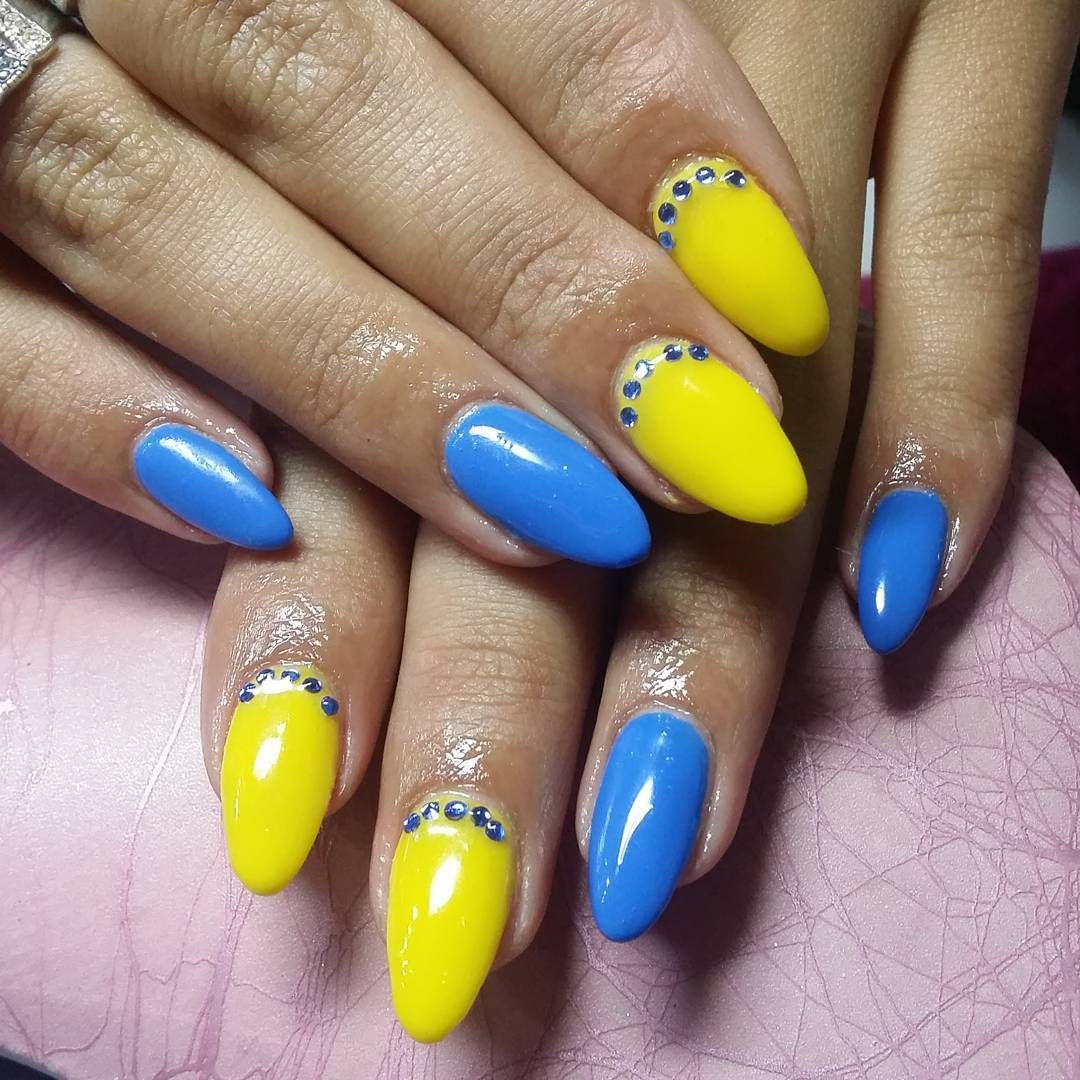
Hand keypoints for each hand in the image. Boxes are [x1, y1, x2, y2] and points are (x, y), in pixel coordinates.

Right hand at [0, 0, 830, 569]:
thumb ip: (498, 68)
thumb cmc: (305, 36)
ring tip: (560, 518)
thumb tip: (713, 230)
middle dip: (541, 288)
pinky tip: (247, 518)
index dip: (638, 117)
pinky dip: (89, 415)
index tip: (782, 287)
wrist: (43, 19)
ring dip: (375, 384)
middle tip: (717, 452)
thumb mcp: (398, 8)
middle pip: (332, 97)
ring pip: (159, 214)